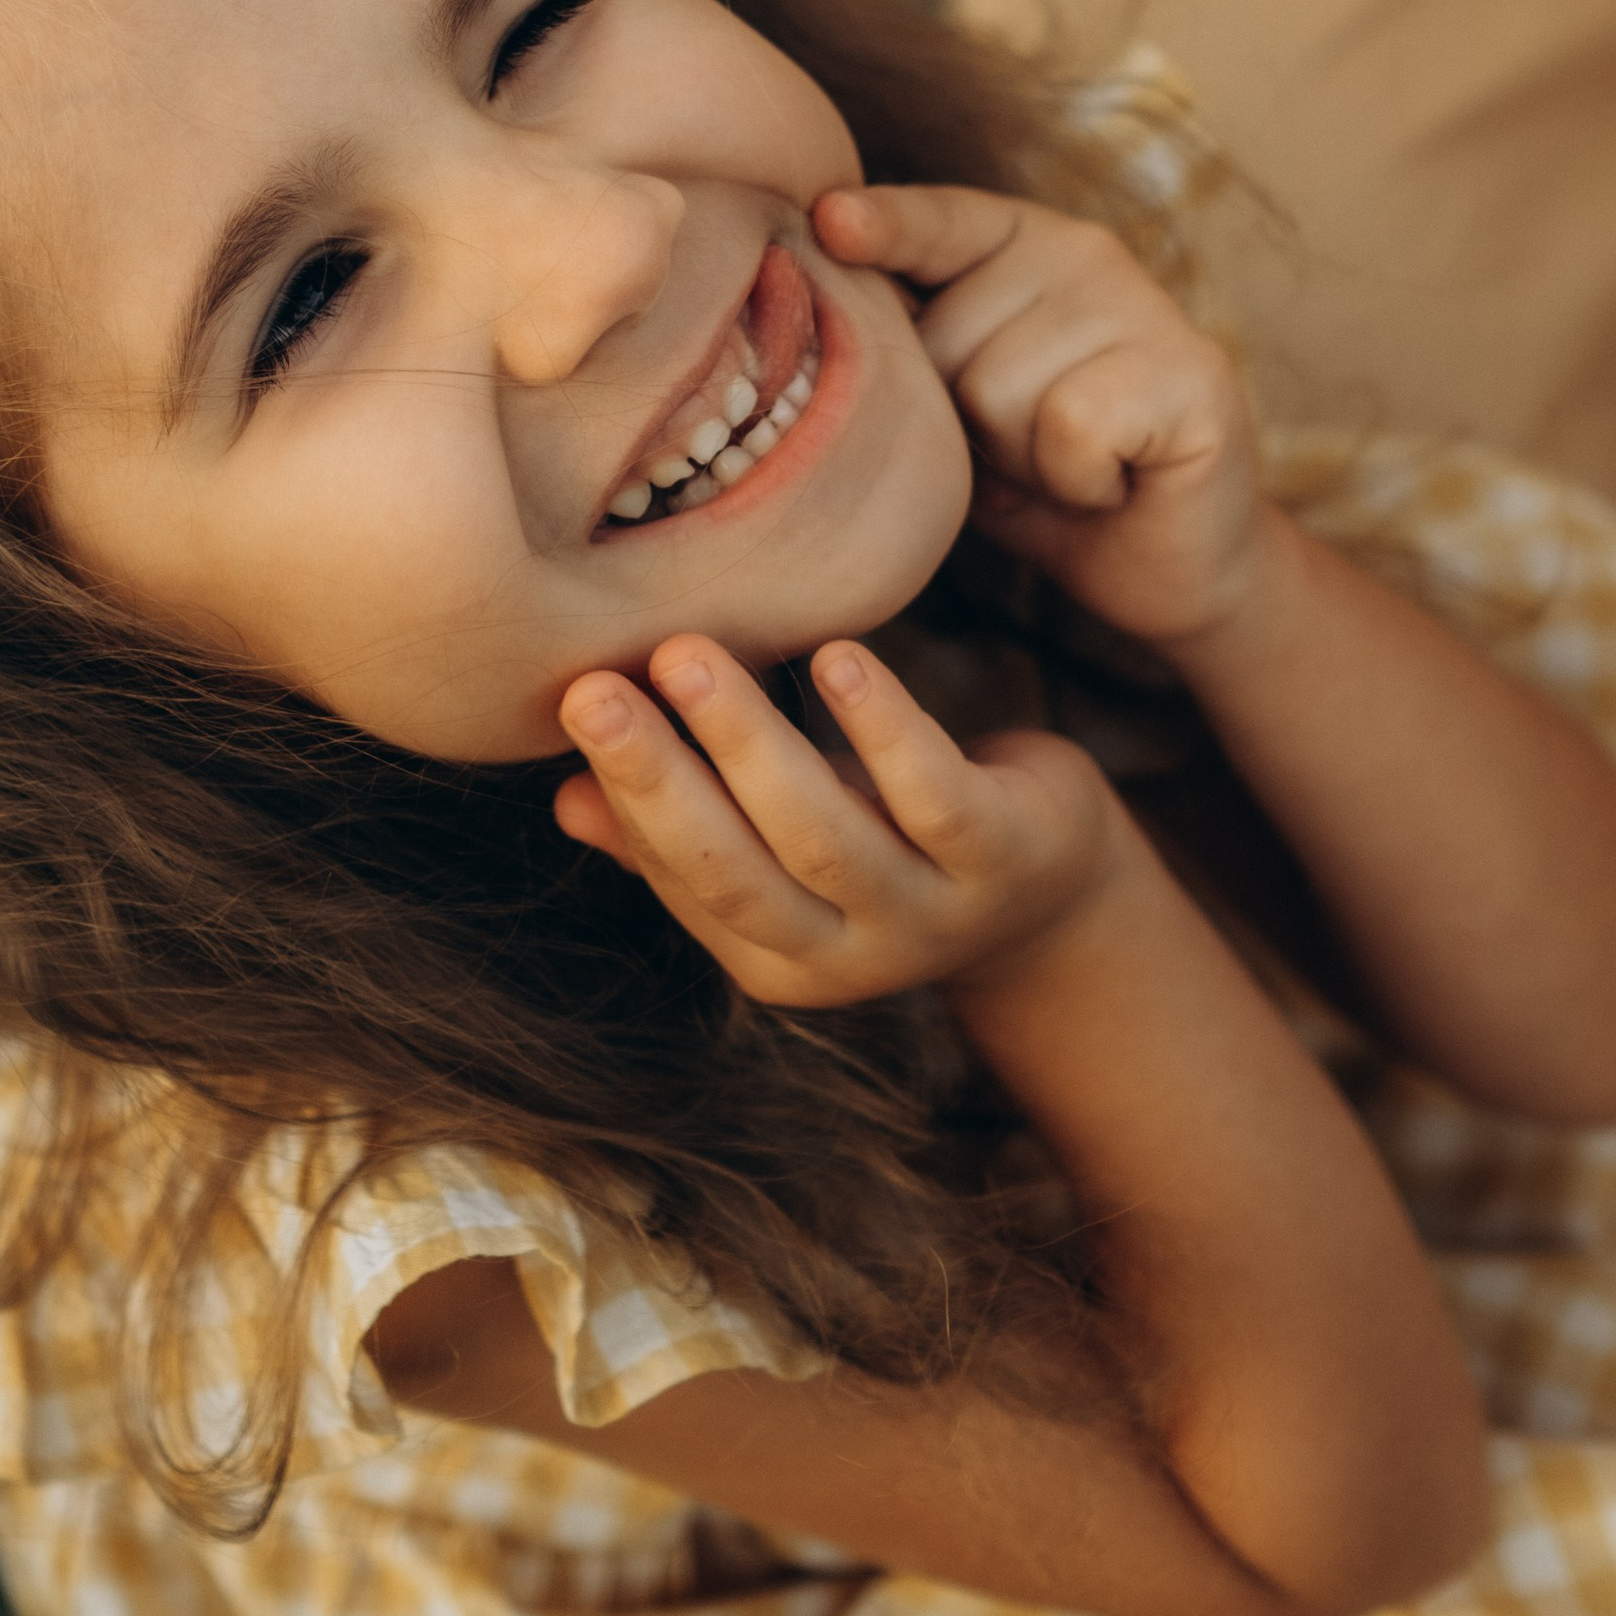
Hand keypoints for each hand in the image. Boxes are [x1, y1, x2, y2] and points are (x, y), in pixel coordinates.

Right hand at [555, 633, 1124, 1007]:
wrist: (1051, 895)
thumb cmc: (889, 845)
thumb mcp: (784, 851)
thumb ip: (681, 833)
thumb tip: (565, 799)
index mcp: (777, 958)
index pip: (685, 877)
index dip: (628, 795)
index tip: (574, 701)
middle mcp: (848, 954)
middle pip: (737, 873)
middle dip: (661, 781)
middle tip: (595, 690)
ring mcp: (930, 913)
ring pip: (825, 837)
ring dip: (750, 744)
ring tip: (689, 656)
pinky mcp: (1006, 855)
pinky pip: (936, 796)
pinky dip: (884, 728)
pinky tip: (839, 657)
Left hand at [815, 183, 1271, 648]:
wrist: (1156, 562)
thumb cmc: (1039, 475)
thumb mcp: (955, 405)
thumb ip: (913, 347)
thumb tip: (842, 316)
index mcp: (1019, 243)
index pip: (940, 220)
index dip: (884, 225)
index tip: (830, 220)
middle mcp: (1085, 253)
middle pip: (945, 341)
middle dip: (963, 421)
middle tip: (1024, 446)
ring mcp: (1146, 306)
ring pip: (1000, 392)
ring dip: (1021, 462)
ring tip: (1067, 465)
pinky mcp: (1192, 373)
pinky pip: (1070, 430)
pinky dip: (1076, 481)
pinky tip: (1111, 481)